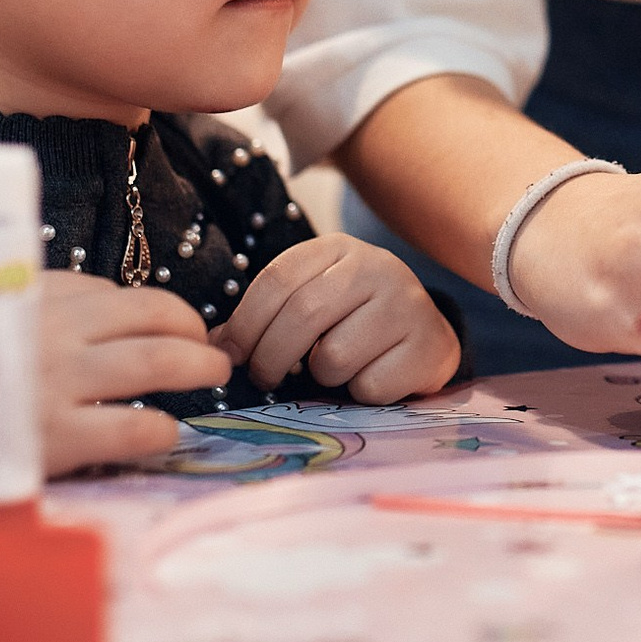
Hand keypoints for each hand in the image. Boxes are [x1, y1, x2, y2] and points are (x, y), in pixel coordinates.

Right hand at [0, 271, 231, 487]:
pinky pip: (137, 428)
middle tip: (210, 346)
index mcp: (27, 291)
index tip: (162, 324)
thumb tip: (83, 317)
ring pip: (159, 364)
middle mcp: (52, 328)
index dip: (147, 311)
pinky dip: (164, 429)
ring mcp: (58, 382)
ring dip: (198, 366)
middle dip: (193, 329)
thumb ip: (22, 311)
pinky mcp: (56, 438)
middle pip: (154, 317)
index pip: (112, 294)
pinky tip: (168, 433)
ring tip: (213, 374)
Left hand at [216, 235, 460, 403]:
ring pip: (334, 356)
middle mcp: (376, 266)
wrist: (425, 334)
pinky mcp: (429, 345)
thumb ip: (266, 316)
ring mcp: (407, 304)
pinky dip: (359, 393)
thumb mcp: (311, 301)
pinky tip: (370, 376)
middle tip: (264, 378)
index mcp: (338, 248)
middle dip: (270, 357)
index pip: (278, 278)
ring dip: (322, 376)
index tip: (229, 354)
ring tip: (334, 368)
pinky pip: (370, 385)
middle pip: (303, 314)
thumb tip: (211, 343)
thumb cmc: (353, 319)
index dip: (245, 322)